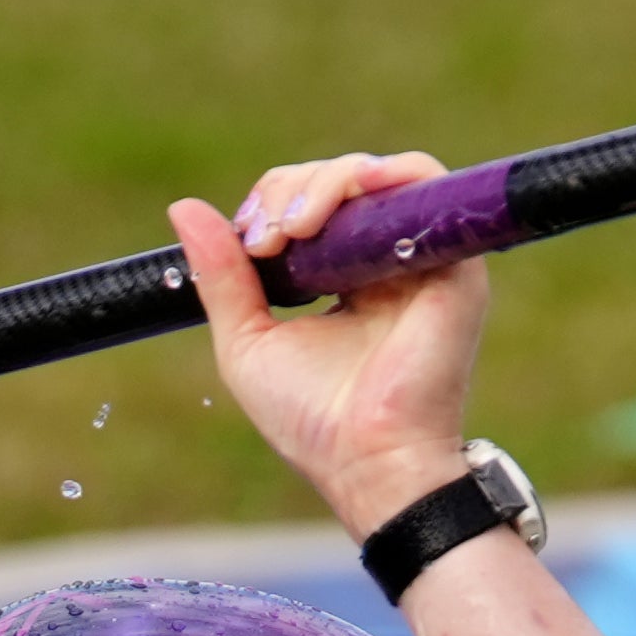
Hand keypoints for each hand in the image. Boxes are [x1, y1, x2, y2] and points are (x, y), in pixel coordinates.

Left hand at [170, 153, 487, 540]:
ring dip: (322, 182)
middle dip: (290, 190)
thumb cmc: (312, 419)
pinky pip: (421, 179)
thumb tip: (183, 207)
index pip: (312, 204)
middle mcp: (390, 262)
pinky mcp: (453, 259)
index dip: (273, 203)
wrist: (365, 460)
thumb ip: (221, 276)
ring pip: (376, 174)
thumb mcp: (248, 341)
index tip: (247, 243)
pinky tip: (324, 218)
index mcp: (349, 279)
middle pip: (340, 181)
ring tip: (289, 229)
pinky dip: (370, 177)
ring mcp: (424, 258)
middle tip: (265, 239)